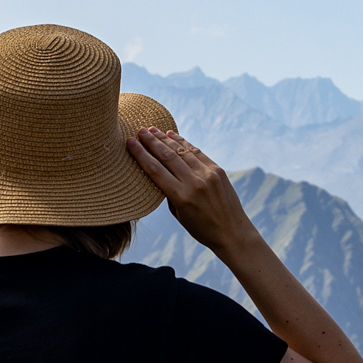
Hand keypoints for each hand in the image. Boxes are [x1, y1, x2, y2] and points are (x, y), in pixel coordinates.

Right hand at [126, 128, 257, 255]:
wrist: (233, 232)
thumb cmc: (202, 229)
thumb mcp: (179, 215)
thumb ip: (169, 194)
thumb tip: (159, 172)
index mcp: (181, 197)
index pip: (155, 170)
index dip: (140, 154)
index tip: (130, 142)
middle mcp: (194, 182)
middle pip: (167, 156)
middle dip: (151, 142)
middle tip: (139, 131)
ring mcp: (208, 174)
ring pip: (182, 150)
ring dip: (165, 138)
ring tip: (152, 130)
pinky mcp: (218, 170)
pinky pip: (196, 152)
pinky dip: (183, 142)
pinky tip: (172, 135)